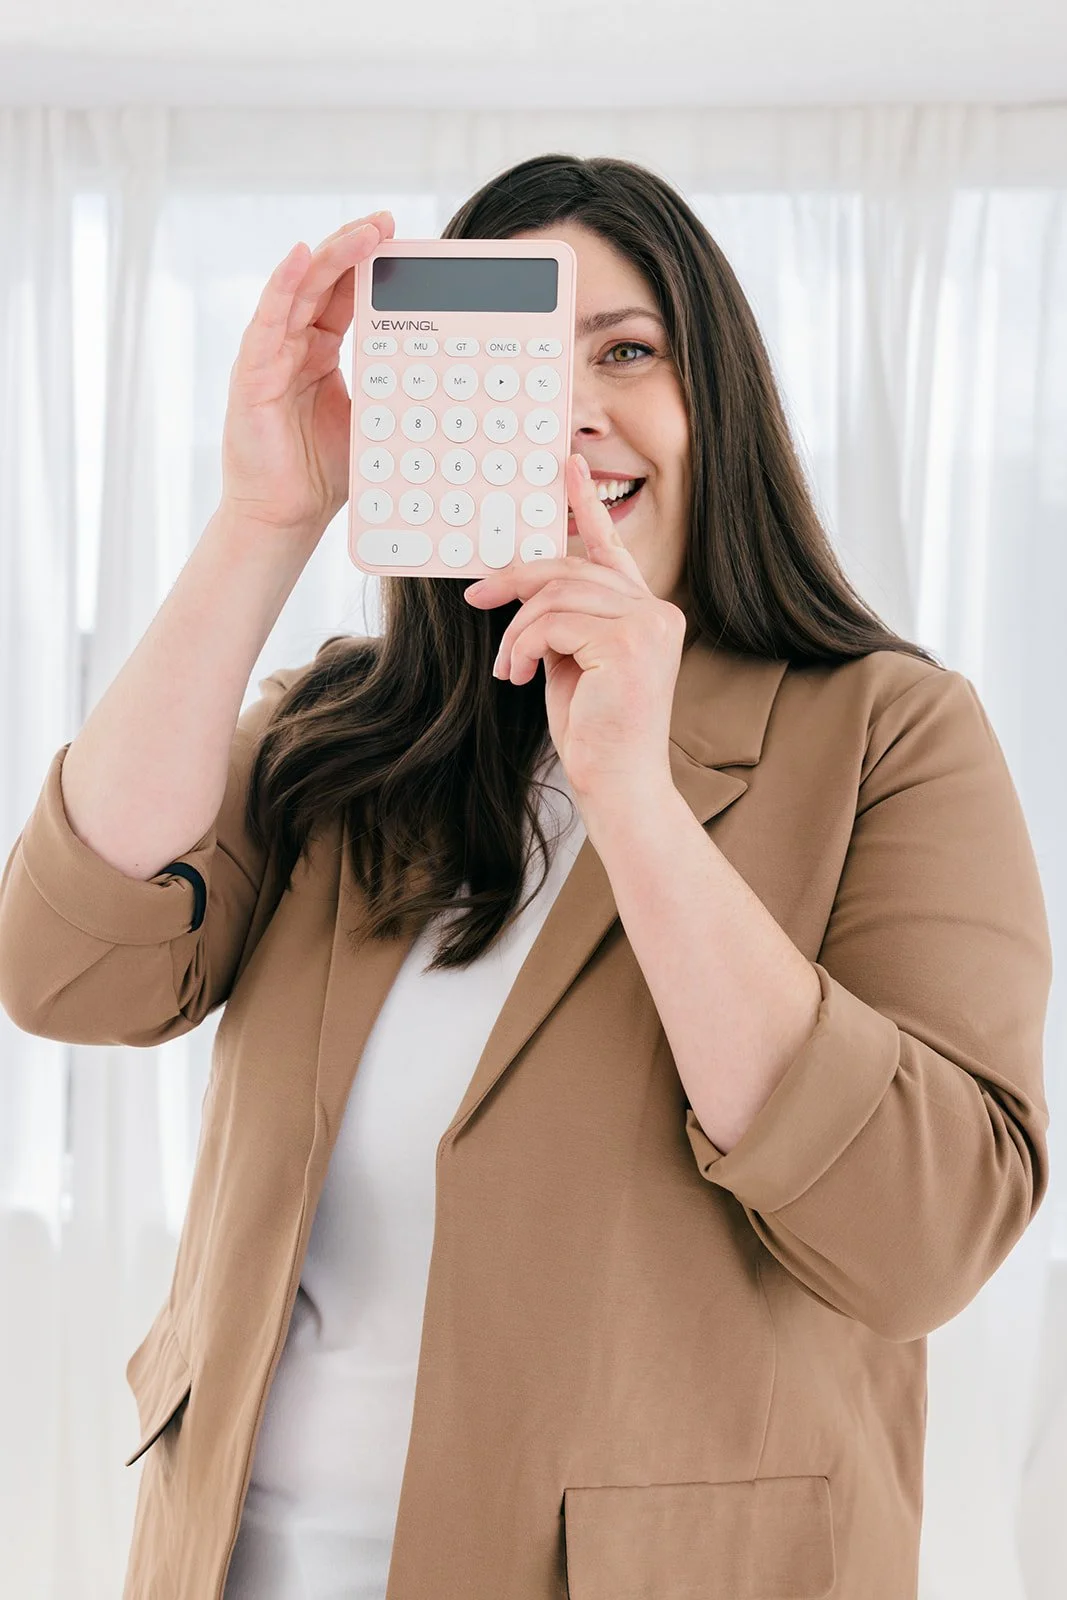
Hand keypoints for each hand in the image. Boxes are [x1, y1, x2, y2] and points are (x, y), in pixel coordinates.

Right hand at [220, 208, 395, 541]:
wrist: (286, 518)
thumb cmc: (323, 475)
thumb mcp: (370, 420)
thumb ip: (390, 390)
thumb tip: (443, 378)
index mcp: (319, 352)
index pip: (343, 295)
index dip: (368, 265)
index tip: (399, 240)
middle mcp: (292, 346)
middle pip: (322, 281)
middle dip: (354, 246)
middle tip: (387, 222)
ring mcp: (269, 356)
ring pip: (299, 290)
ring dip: (331, 255)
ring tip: (363, 229)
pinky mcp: (251, 374)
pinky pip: (267, 321)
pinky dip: (283, 285)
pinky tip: (301, 257)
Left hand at [463, 454, 686, 802]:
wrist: (619, 785)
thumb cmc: (595, 734)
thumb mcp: (570, 664)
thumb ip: (562, 624)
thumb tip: (525, 593)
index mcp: (645, 613)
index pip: (613, 550)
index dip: (587, 506)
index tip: (568, 468)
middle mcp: (656, 611)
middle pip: (570, 569)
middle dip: (516, 580)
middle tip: (476, 595)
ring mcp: (649, 624)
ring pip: (556, 595)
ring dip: (517, 630)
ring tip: (508, 667)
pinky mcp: (630, 642)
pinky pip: (552, 622)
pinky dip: (523, 646)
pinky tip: (519, 676)